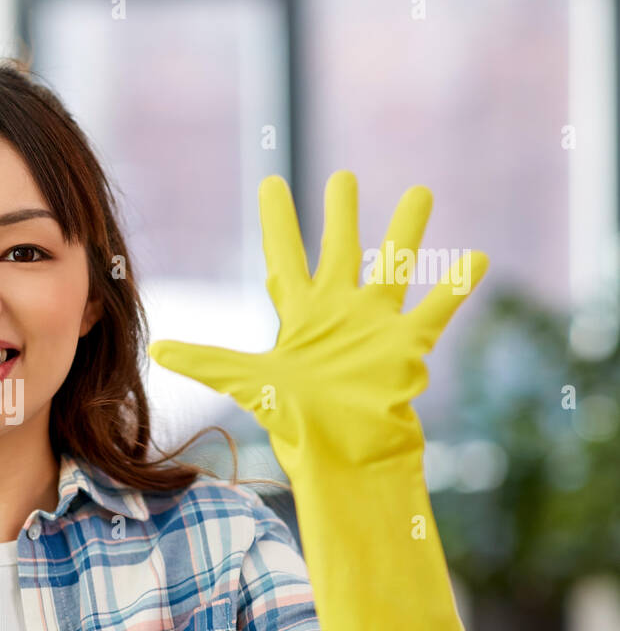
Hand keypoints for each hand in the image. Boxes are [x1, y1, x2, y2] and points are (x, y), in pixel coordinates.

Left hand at [149, 170, 487, 477]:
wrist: (342, 455)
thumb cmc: (296, 422)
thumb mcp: (246, 380)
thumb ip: (206, 361)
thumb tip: (157, 350)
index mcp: (300, 314)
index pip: (285, 256)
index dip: (279, 222)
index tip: (273, 182)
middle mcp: (338, 312)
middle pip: (340, 250)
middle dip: (341, 215)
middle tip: (343, 175)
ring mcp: (375, 326)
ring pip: (395, 265)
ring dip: (406, 230)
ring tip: (420, 190)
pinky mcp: (407, 345)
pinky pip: (436, 307)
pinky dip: (454, 284)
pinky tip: (474, 257)